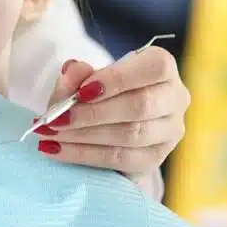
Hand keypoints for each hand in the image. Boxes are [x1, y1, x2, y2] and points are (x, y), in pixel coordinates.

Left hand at [34, 47, 189, 181]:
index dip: (117, 80)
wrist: (104, 122)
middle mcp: (175, 98)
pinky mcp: (156, 158)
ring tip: (50, 135)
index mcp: (162, 67)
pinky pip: (121, 159)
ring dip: (84, 136)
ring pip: (131, 135)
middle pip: (140, 106)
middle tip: (56, 119)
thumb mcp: (82, 78)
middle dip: (93, 113)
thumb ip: (76, 74)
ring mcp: (170, 131)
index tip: (81, 92)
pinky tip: (55, 150)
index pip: (154, 68)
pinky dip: (83, 154)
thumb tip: (72, 71)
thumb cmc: (97, 92)